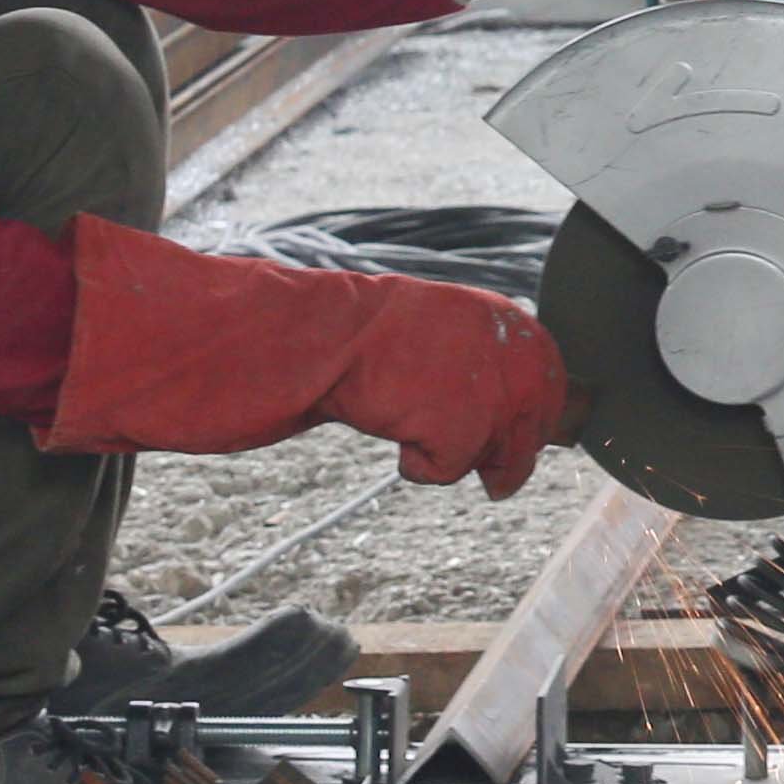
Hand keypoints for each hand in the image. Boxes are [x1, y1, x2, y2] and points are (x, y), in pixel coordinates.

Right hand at [44, 220, 569, 493]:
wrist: (240, 337)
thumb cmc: (296, 345)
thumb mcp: (377, 346)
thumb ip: (433, 359)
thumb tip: (496, 404)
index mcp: (452, 302)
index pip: (536, 348)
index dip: (543, 394)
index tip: (540, 434)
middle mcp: (461, 321)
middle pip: (538, 390)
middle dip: (524, 440)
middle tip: (497, 480)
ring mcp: (447, 358)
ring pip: (502, 428)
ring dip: (470, 457)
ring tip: (422, 458)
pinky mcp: (420, 399)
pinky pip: (456, 454)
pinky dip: (430, 468)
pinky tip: (398, 457)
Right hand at [326, 280, 571, 495]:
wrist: (343, 332)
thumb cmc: (390, 330)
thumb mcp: (465, 327)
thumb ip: (501, 363)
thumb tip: (525, 422)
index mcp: (528, 337)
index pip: (551, 398)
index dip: (520, 423)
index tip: (498, 435)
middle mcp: (526, 369)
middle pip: (529, 438)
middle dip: (495, 451)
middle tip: (460, 446)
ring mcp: (500, 404)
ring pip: (493, 460)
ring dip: (452, 454)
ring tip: (413, 419)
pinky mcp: (467, 435)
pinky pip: (448, 473)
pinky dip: (418, 466)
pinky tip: (398, 435)